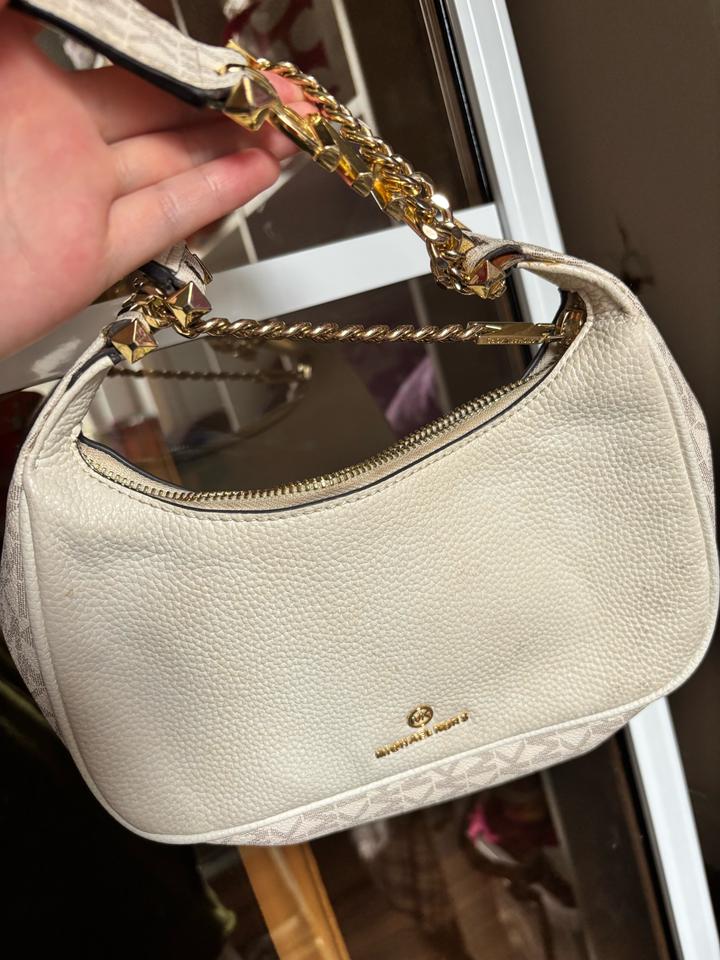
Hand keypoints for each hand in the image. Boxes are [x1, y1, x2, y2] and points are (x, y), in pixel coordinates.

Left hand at [0, 2, 305, 357]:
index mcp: (19, 83)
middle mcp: (54, 139)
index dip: (175, 49)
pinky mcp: (88, 255)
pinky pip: (164, 218)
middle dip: (224, 96)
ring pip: (174, 163)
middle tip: (271, 85)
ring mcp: (76, 198)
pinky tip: (256, 173)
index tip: (214, 46)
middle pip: (160, 110)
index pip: (122, 56)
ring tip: (285, 127)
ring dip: (236, 143)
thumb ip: (24, 15)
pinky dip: (216, 196)